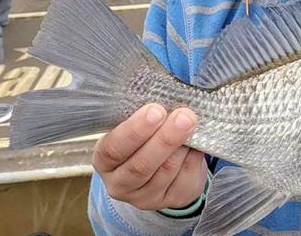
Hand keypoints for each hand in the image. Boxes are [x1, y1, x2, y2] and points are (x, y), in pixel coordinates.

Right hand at [92, 103, 207, 210]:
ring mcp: (144, 197)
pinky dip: (193, 157)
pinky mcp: (170, 201)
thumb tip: (167, 98)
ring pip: (166, 172)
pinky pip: (185, 178)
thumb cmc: (146, 137)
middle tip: (183, 116)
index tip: (155, 110)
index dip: (134, 130)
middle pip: (141, 165)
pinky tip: (196, 142)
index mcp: (104, 160)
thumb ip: (145, 116)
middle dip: (164, 139)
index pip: (113, 149)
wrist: (162, 164)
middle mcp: (120, 184)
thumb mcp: (136, 126)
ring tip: (191, 123)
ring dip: (182, 146)